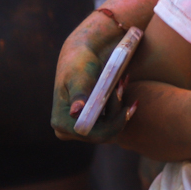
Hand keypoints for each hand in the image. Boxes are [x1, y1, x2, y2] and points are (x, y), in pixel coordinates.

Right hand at [51, 11, 128, 142]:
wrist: (82, 54)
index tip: (129, 105)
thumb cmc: (79, 63)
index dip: (114, 124)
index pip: (94, 135)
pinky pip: (112, 121)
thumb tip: (75, 112)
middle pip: (105, 133)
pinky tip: (122, 86)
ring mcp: (80, 127)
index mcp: (61, 123)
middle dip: (119, 113)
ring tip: (121, 83)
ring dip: (120, 106)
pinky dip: (120, 105)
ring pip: (111, 127)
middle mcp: (68, 130)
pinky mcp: (91, 121)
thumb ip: (79, 94)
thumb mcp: (79, 77)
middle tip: (124, 87)